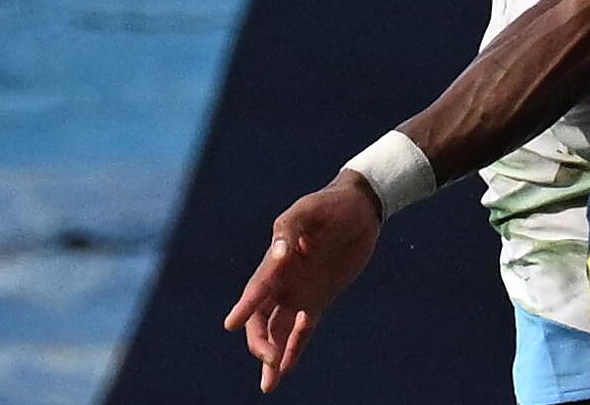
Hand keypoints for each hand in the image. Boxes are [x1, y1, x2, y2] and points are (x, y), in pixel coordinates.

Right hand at [223, 176, 381, 391]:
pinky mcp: (317, 301)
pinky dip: (293, 348)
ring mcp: (297, 293)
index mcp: (274, 262)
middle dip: (260, 341)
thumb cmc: (329, 205)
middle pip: (260, 320)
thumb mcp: (308, 210)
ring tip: (269, 384)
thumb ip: (289, 229)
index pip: (257, 289)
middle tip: (268, 357)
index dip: (244, 306)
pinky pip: (301, 330)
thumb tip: (278, 254)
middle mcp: (281, 282)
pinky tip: (286, 368)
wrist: (359, 209)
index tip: (231, 324)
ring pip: (277, 332)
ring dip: (272, 356)